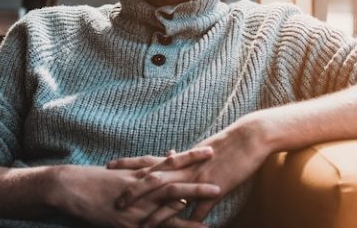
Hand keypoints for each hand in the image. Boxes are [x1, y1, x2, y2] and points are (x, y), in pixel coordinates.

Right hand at [52, 162, 218, 227]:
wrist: (70, 186)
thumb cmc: (95, 179)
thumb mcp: (122, 170)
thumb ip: (144, 166)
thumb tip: (167, 155)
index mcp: (140, 173)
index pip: (170, 163)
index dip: (191, 157)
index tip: (211, 150)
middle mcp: (141, 185)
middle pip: (175, 179)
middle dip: (198, 178)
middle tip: (222, 172)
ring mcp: (137, 202)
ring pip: (170, 199)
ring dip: (193, 198)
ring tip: (216, 195)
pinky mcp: (130, 220)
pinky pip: (156, 223)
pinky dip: (173, 224)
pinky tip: (191, 227)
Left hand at [110, 116, 269, 222]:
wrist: (248, 137)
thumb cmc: (225, 143)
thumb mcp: (199, 149)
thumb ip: (183, 157)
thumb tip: (169, 154)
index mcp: (179, 159)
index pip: (148, 160)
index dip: (127, 163)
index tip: (108, 166)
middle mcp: (184, 168)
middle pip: (153, 179)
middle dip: (134, 191)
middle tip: (116, 202)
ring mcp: (199, 179)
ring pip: (172, 197)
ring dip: (157, 213)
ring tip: (143, 226)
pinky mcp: (216, 189)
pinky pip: (201, 208)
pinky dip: (192, 222)